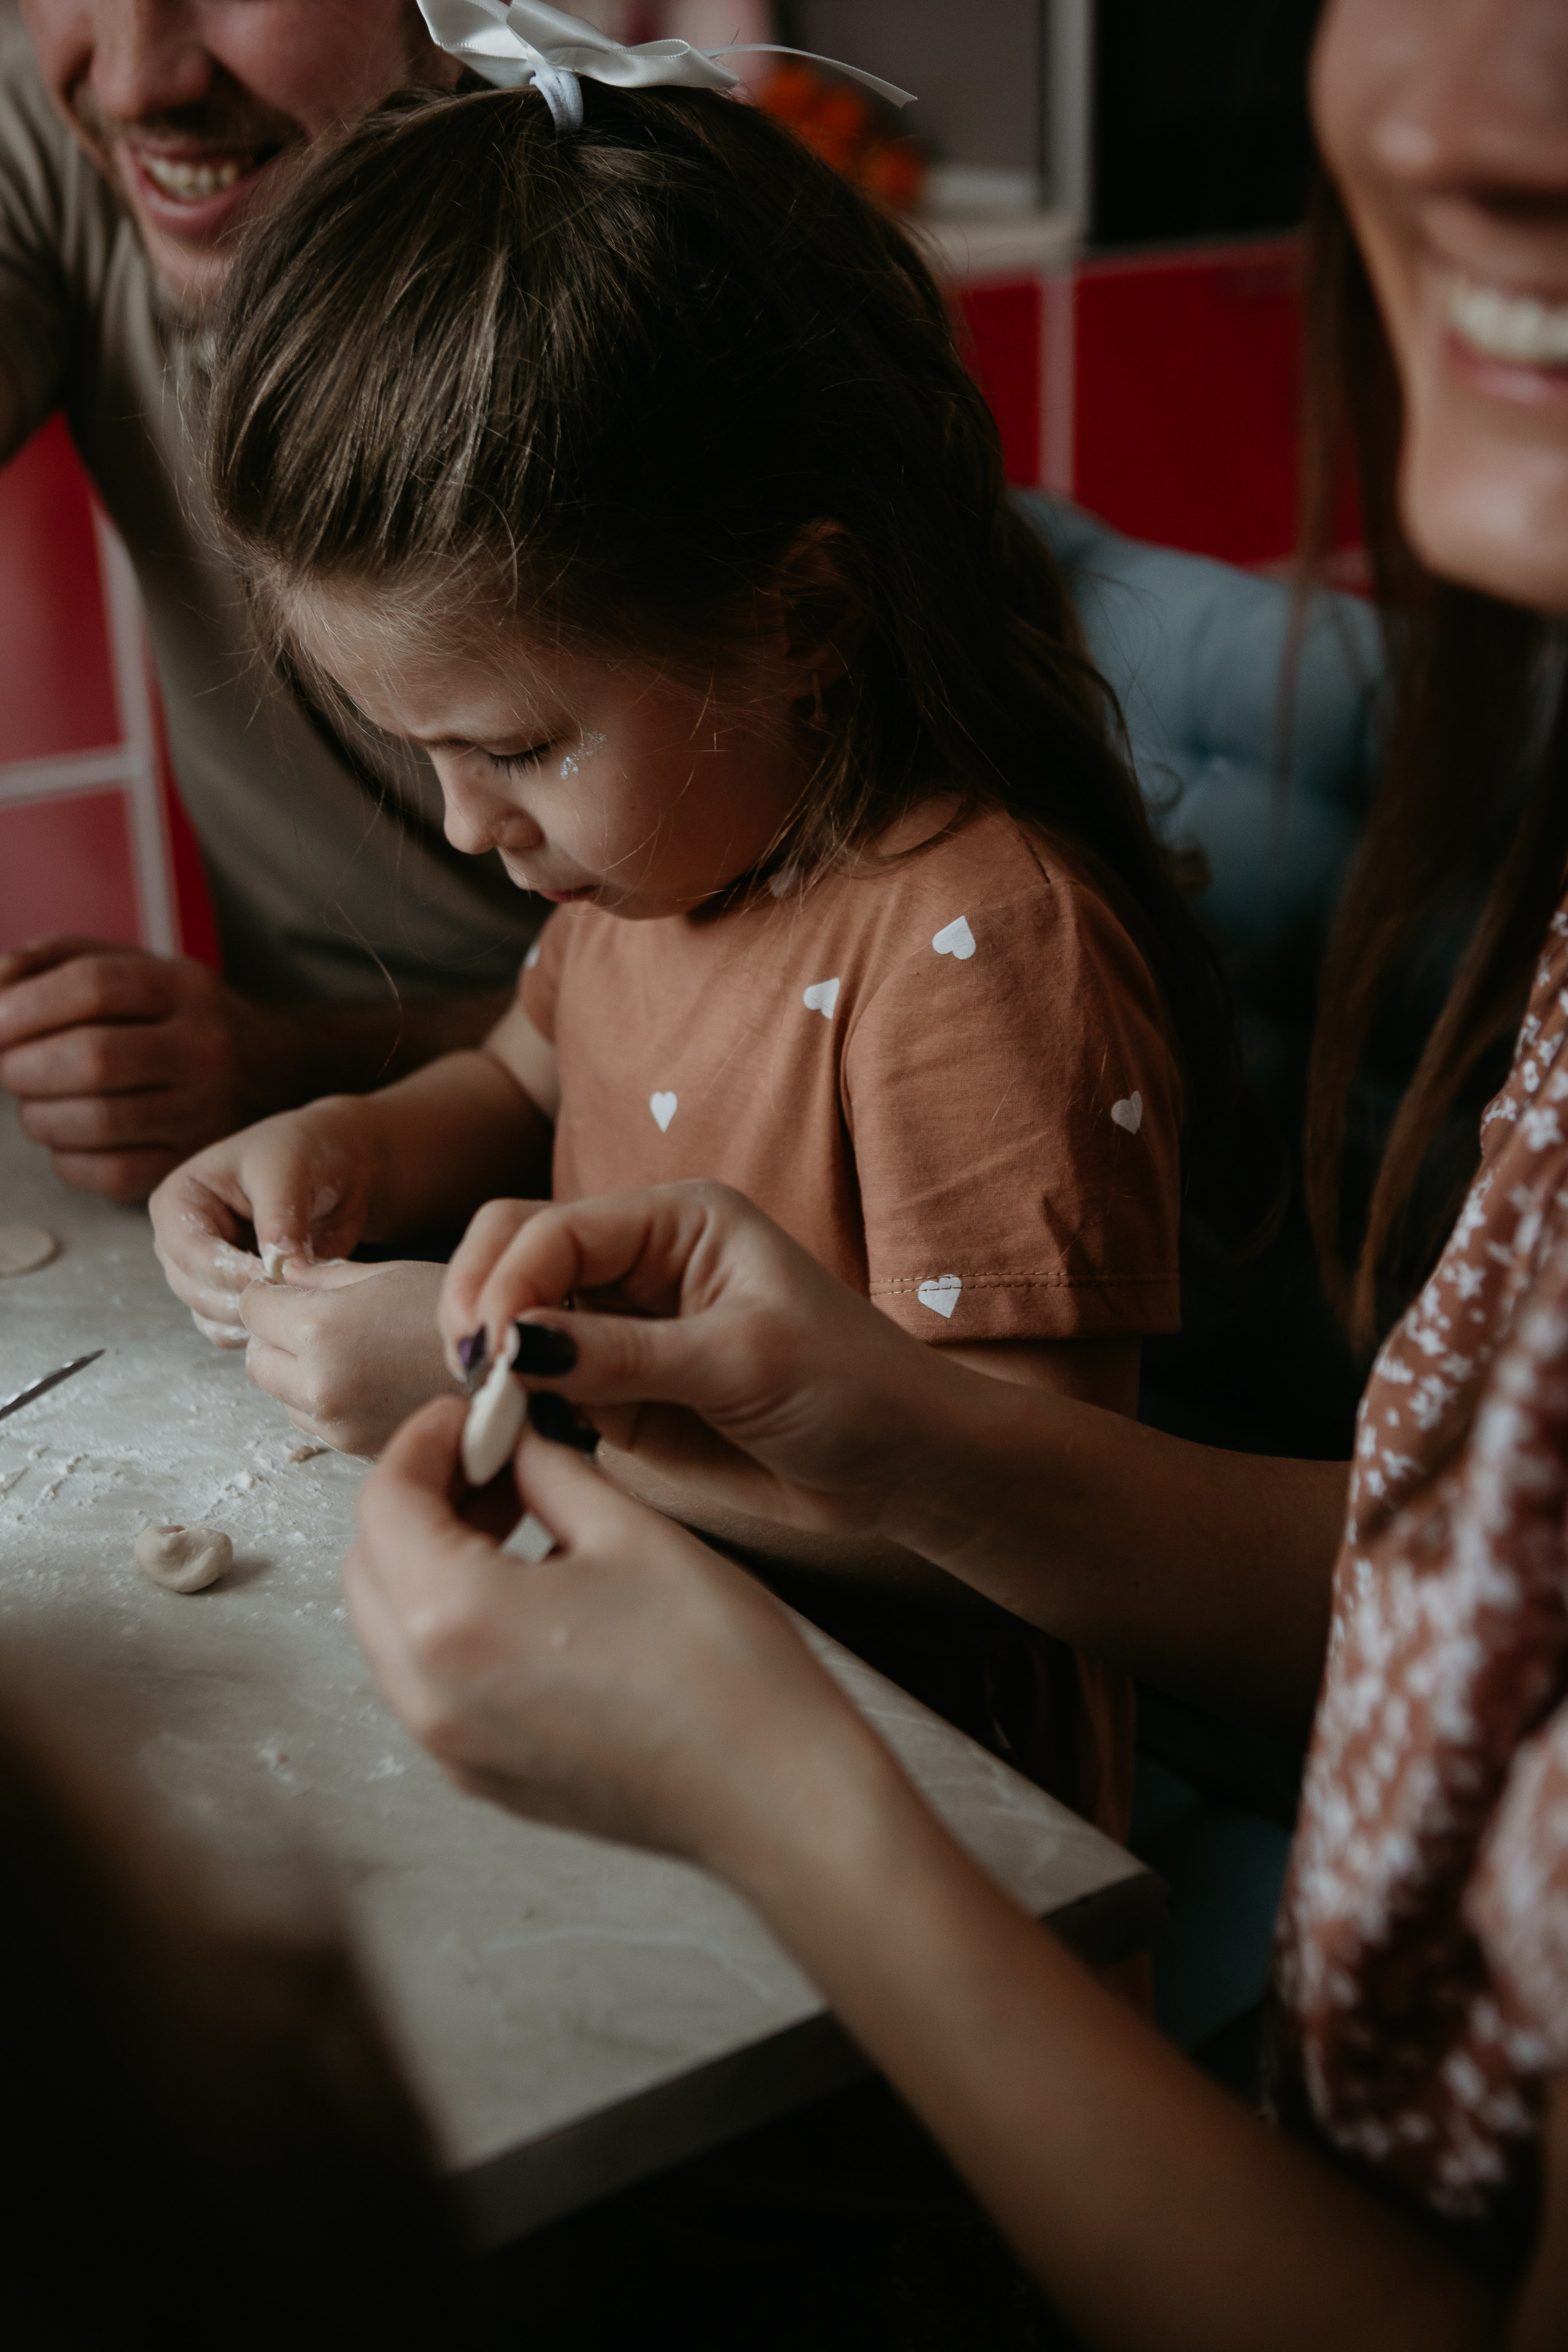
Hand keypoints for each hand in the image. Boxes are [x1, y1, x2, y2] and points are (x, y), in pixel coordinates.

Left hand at [0, 936, 279, 1200]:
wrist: (274, 1067)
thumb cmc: (176, 1015)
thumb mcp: (129, 966)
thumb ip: (53, 962)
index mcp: (184, 988)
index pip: (94, 988)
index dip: (24, 1007)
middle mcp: (205, 1049)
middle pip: (93, 1059)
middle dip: (23, 1067)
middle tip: (7, 1067)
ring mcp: (205, 1112)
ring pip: (96, 1122)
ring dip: (38, 1115)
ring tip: (35, 1101)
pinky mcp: (193, 1162)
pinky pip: (109, 1175)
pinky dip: (66, 1159)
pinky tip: (68, 1138)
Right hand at [149, 1099, 382, 1343]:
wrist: (334, 1168)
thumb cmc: (302, 1152)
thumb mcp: (288, 1170)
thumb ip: (280, 1218)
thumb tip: (279, 1266)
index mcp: (178, 1201)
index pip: (188, 1250)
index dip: (226, 1269)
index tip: (270, 1276)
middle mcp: (181, 1242)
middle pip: (193, 1289)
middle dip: (241, 1298)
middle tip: (293, 1295)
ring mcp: (204, 1273)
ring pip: (211, 1315)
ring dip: (254, 1317)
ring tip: (301, 1298)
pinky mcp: (230, 1295)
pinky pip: (232, 1329)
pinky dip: (261, 1329)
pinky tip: (297, 1310)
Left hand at [241, 1259, 455, 1456]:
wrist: (520, 1375)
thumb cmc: (463, 1315)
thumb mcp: (391, 1273)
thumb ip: (325, 1277)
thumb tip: (286, 1276)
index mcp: (322, 1330)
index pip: (250, 1307)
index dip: (269, 1291)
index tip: (291, 1287)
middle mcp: (318, 1385)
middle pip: (255, 1358)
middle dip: (274, 1336)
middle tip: (317, 1319)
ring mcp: (336, 1426)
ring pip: (280, 1395)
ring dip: (298, 1373)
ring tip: (352, 1353)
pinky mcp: (355, 1450)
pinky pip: (315, 1421)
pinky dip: (326, 1401)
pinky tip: (371, 1381)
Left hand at [345, 1397, 875, 1862]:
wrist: (774, 1796)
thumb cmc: (718, 1667)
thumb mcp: (630, 1533)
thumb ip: (549, 1472)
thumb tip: (513, 1442)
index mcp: (453, 1619)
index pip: (387, 1502)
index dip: (425, 1440)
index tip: (473, 1414)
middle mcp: (427, 1692)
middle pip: (368, 1564)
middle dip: (417, 1496)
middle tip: (490, 1456)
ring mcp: (448, 1745)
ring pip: (388, 1625)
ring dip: (428, 1559)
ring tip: (512, 1516)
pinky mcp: (479, 1775)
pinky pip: (426, 1679)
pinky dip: (448, 1621)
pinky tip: (526, 1588)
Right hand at [437, 1182, 954, 1539]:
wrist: (902, 1466)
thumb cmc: (850, 1387)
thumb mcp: (740, 1361)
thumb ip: (623, 1356)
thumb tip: (514, 1346)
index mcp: (676, 1220)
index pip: (554, 1229)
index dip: (507, 1282)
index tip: (490, 1351)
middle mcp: (640, 1261)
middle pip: (516, 1254)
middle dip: (480, 1302)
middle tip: (469, 1373)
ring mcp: (623, 1328)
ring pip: (517, 1321)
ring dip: (490, 1359)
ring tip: (484, 1414)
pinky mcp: (617, 1393)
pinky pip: (541, 1387)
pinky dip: (516, 1406)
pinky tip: (512, 1436)